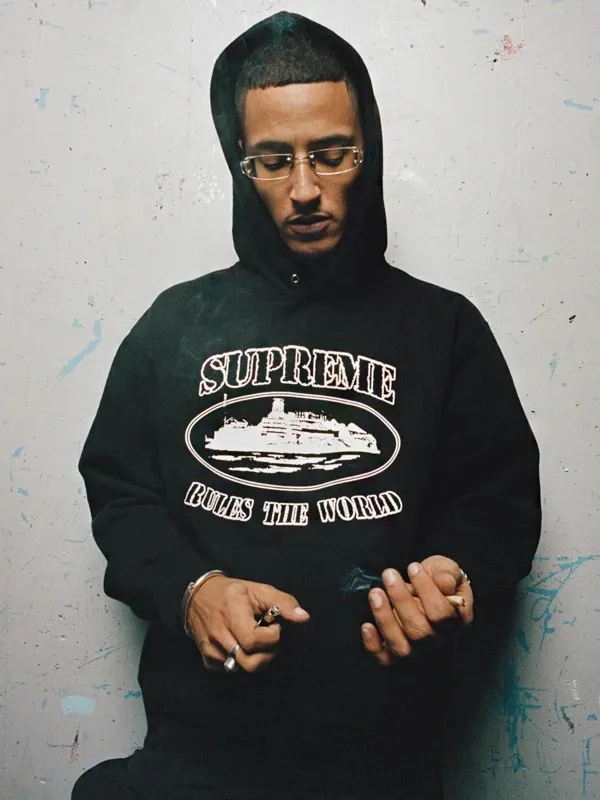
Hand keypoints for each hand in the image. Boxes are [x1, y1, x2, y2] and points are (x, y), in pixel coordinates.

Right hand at [186, 575, 309, 672]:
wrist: (199, 597)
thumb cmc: (233, 593)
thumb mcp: (259, 589)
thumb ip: (283, 602)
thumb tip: (304, 618)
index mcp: (232, 613)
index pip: (253, 641)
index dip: (271, 637)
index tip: (274, 626)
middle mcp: (218, 633)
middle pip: (250, 662)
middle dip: (268, 654)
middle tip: (269, 638)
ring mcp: (210, 649)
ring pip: (241, 669)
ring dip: (256, 658)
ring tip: (257, 641)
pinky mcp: (207, 659)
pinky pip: (230, 670)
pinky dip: (242, 661)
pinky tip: (243, 646)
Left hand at [361, 555, 473, 665]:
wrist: (424, 594)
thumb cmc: (437, 582)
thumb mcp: (449, 572)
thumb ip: (449, 574)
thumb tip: (444, 583)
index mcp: (455, 624)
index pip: (442, 614)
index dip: (427, 590)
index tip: (412, 566)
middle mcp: (438, 644)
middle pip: (420, 631)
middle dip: (401, 600)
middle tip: (388, 574)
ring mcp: (416, 654)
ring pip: (401, 647)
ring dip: (385, 619)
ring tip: (375, 593)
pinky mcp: (394, 658)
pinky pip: (383, 659)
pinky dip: (373, 645)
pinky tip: (367, 626)